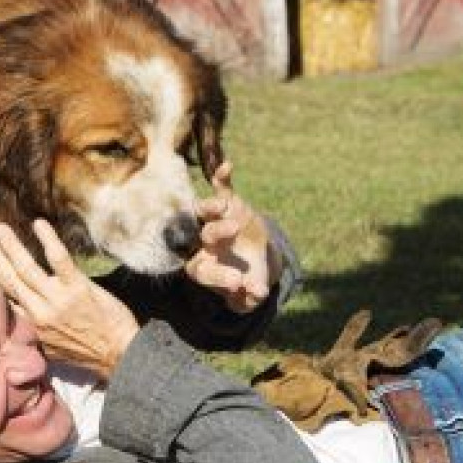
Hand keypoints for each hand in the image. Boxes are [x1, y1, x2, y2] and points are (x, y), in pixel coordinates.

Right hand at [0, 220, 139, 375]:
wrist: (119, 355)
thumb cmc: (87, 353)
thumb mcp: (52, 350)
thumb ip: (34, 332)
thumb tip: (19, 318)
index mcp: (30, 327)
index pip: (2, 297)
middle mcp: (38, 312)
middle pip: (7, 278)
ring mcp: (57, 299)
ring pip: (26, 268)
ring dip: (10, 245)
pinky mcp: (78, 288)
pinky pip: (59, 259)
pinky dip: (48, 240)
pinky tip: (38, 224)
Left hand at [184, 162, 279, 313]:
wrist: (253, 259)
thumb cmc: (247, 279)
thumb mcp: (250, 294)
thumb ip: (252, 296)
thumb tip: (259, 293)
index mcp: (203, 268)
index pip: (205, 271)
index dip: (219, 276)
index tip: (238, 282)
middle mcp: (204, 242)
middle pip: (206, 235)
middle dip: (217, 232)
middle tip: (234, 231)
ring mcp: (214, 220)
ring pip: (207, 211)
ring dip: (212, 206)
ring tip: (221, 205)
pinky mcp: (228, 204)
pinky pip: (222, 189)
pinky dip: (222, 178)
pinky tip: (227, 166)